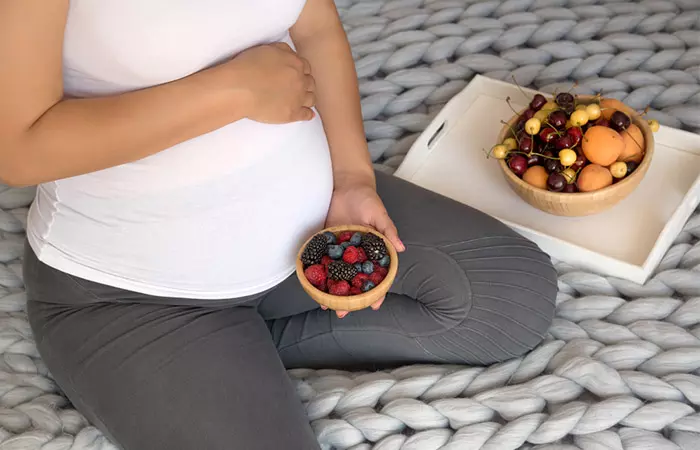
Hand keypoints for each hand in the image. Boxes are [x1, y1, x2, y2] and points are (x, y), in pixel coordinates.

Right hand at [225, 42, 315, 123]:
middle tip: (298, 87)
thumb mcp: (267, 49)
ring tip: (302, 100)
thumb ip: (283, 50)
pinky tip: (307, 114)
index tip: (297, 75)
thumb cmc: (248, 67)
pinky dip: (308, 114)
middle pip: (310, 83)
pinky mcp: (292, 114)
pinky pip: (306, 114)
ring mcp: (298, 98)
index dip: (301, 71)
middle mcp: (300, 81)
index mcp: (295, 64)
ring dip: (307, 98)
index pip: (306, 67)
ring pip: (311, 99)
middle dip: (305, 84)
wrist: (240, 89)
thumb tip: (290, 54)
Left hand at [324, 181, 404, 317]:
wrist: (347, 185)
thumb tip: (400, 248)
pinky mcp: (326, 244)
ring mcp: (341, 252)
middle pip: (354, 282)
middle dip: (349, 299)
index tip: (374, 305)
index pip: (377, 277)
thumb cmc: (368, 200)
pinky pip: (323, 261)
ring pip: (337, 276)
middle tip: (342, 312)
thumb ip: (388, 231)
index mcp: (373, 252)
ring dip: (331, 291)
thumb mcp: (380, 214)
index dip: (377, 292)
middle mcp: (357, 255)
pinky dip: (318, 273)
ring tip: (324, 305)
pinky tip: (312, 285)